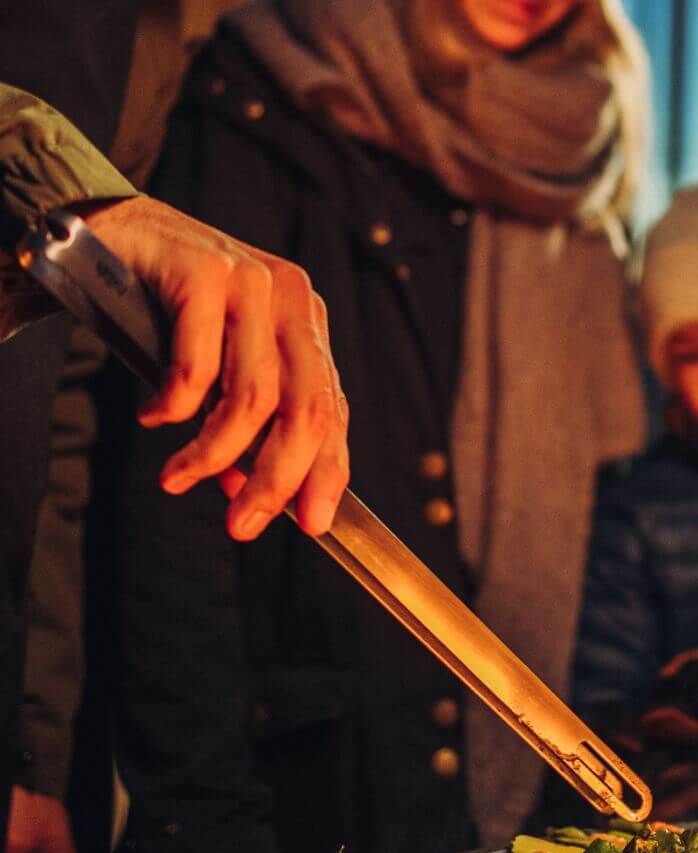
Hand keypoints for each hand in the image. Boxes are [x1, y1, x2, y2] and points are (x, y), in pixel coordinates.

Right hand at [80, 196, 349, 540]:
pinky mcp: (208, 271)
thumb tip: (252, 493)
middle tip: (243, 524)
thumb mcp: (223, 370)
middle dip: (277, 479)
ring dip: (214, 454)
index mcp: (307, 327)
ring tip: (178, 479)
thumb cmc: (171, 310)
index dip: (326, 473)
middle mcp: (292, 301)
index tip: (312, 523)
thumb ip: (248, 425)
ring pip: (254, 395)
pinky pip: (199, 365)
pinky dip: (176, 405)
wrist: (112, 233)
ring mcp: (254, 282)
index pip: (334, 412)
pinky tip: (155, 417)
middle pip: (308, 410)